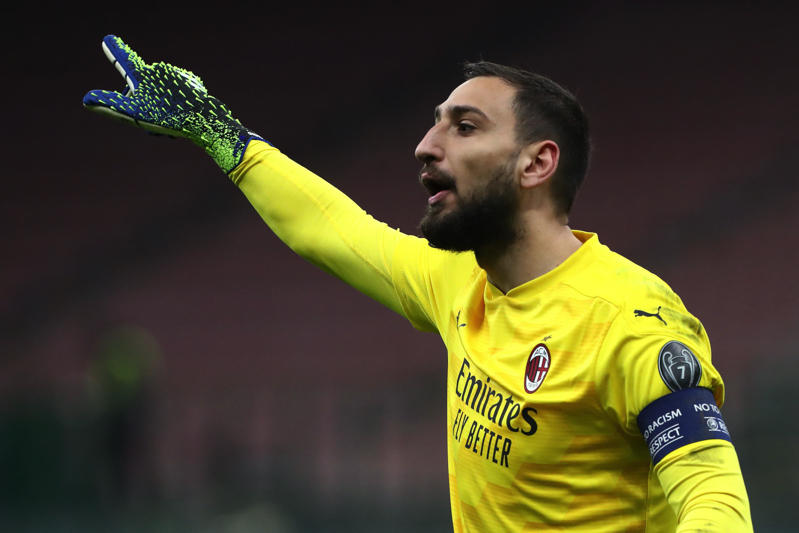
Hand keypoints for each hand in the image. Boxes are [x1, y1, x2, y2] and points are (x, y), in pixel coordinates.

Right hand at [83, 35, 266, 173]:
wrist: (205, 120)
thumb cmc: (167, 117)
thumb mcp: (134, 114)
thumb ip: (110, 105)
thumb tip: (86, 100)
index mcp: (144, 74)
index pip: (124, 60)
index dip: (115, 51)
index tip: (108, 39)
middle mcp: (160, 70)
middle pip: (144, 88)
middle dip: (143, 105)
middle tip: (151, 123)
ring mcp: (177, 76)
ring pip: (161, 95)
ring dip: (160, 110)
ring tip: (169, 125)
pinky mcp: (192, 85)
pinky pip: (177, 96)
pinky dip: (175, 107)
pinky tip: (182, 119)